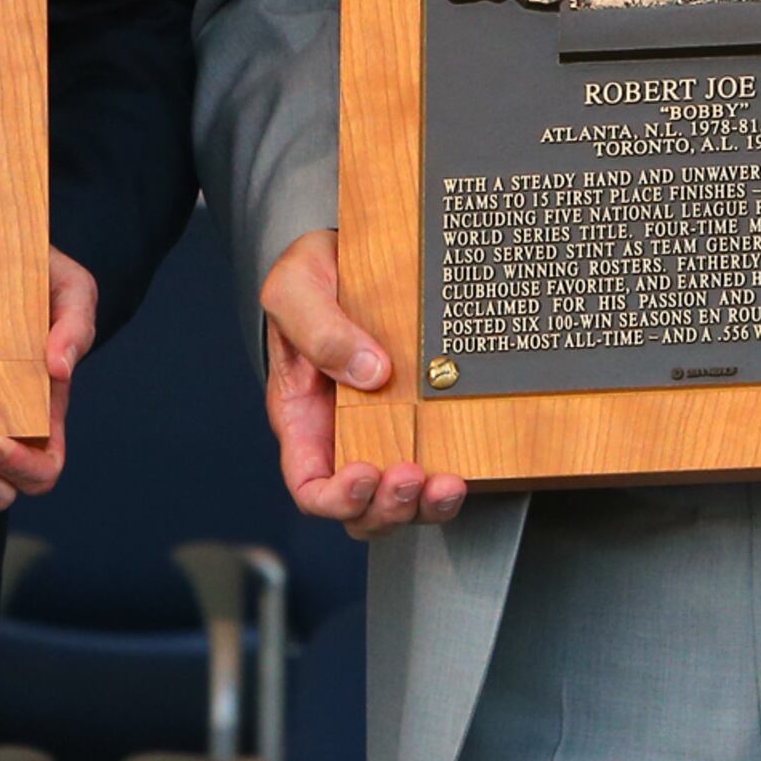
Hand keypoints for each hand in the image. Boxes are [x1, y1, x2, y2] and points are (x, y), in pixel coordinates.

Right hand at [263, 229, 462, 537]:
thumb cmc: (312, 275)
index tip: (364, 475)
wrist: (352, 251)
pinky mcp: (424, 417)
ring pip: (402, 500)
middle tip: (411, 476)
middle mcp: (343, 435)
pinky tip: (464, 467)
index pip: (311, 486)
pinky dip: (449, 481)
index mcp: (303, 418)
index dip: (336, 498)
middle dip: (387, 507)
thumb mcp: (296, 288)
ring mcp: (387, 430)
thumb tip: (369, 374)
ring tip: (446, 483)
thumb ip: (320, 331)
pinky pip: (436, 466)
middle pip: (361, 508)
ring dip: (424, 506)